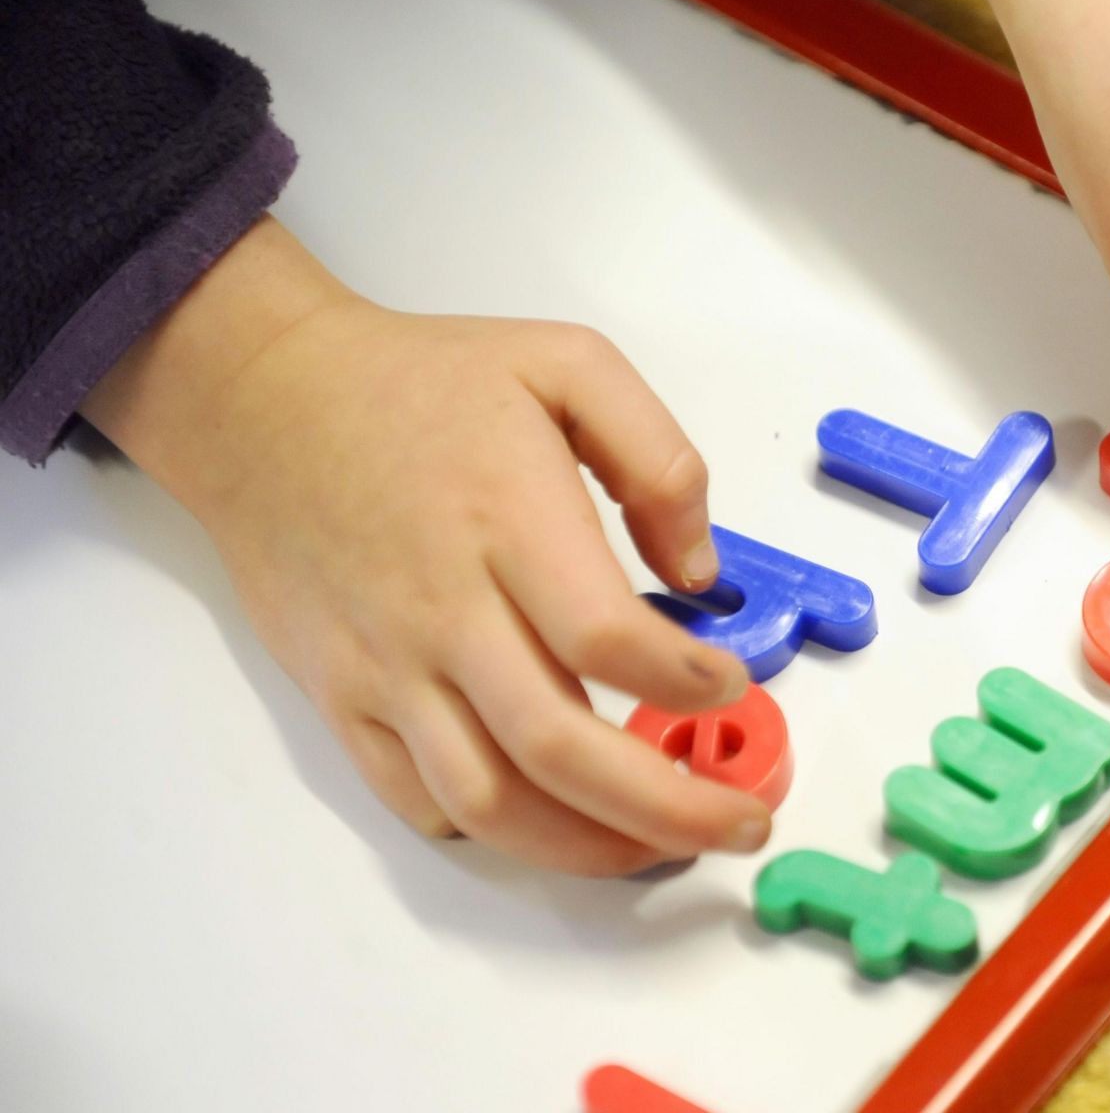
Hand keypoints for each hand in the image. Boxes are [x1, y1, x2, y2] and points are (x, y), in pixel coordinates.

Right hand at [83, 218, 767, 875]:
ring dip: (589, 846)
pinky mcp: (345, 699)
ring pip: (490, 801)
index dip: (684, 683)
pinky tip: (559, 825)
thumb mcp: (567, 364)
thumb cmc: (422, 384)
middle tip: (741, 822)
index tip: (732, 684)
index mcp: (508, 521)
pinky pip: (420, 800)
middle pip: (558, 748)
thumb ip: (658, 459)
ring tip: (664, 847)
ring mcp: (388, 667)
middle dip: (668, 807)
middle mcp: (444, 610)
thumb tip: (700, 573)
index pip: (605, 638)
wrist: (265, 403)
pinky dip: (497, 833)